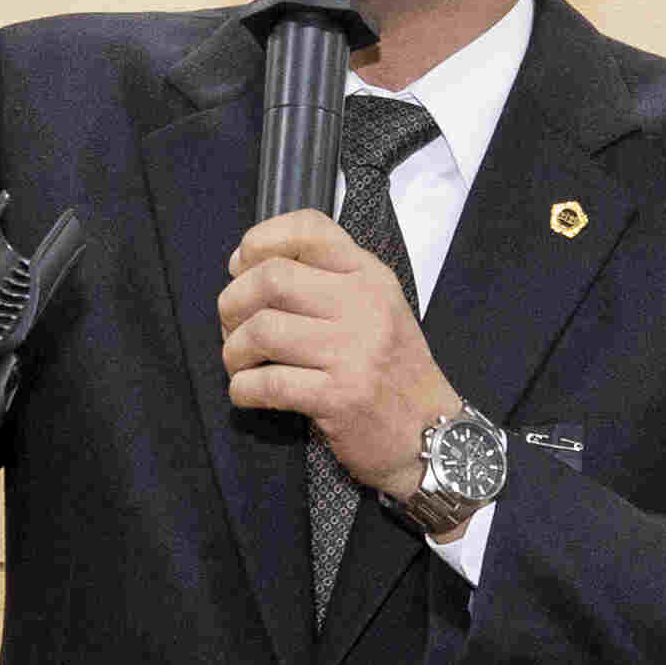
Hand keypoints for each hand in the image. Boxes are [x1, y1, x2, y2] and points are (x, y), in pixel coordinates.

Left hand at [220, 209, 467, 511]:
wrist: (432, 435)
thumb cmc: (392, 373)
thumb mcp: (375, 310)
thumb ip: (324, 282)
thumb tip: (244, 267)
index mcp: (370, 276)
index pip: (309, 229)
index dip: (260, 241)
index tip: (242, 269)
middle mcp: (365, 305)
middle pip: (271, 277)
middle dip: (233, 303)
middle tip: (233, 328)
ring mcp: (355, 352)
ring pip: (262, 330)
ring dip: (234, 351)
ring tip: (241, 365)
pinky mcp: (340, 397)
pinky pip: (267, 383)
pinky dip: (243, 389)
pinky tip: (248, 394)